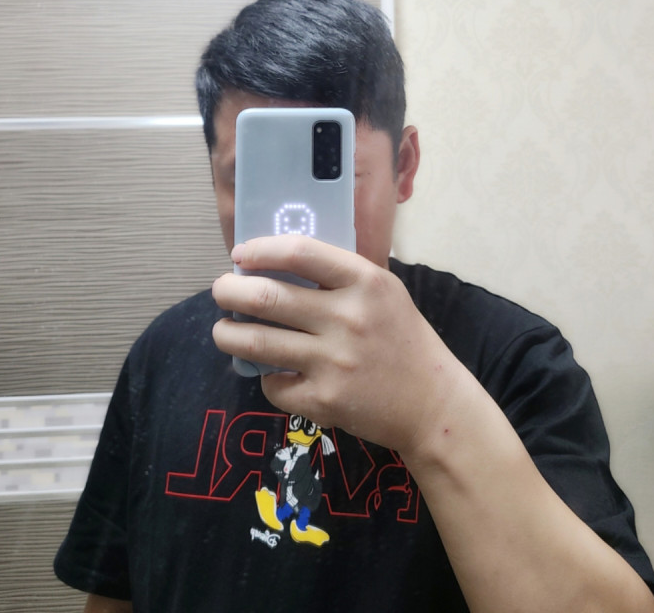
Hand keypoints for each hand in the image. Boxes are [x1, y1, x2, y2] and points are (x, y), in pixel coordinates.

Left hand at [211, 235, 464, 453]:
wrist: (432, 403)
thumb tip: (273, 264)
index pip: (299, 251)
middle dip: (228, 291)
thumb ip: (338, 276)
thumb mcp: (382, 293)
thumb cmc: (402, 339)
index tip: (240, 254)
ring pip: (255, 342)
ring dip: (226, 334)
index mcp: (364, 282)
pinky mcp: (324, 400)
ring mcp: (333, 362)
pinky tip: (271, 371)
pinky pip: (273, 384)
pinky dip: (265, 377)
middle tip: (221, 291)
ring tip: (223, 330)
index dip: (260, 249)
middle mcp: (347, 318)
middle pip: (265, 297)